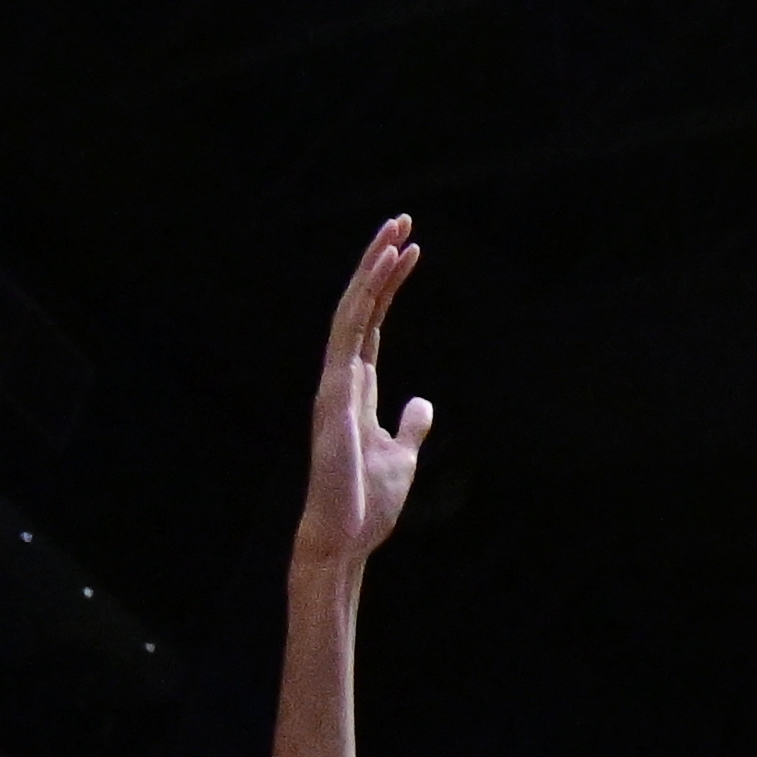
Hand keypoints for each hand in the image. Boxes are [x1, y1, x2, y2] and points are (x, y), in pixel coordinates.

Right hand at [296, 219, 431, 575]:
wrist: (347, 536)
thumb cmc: (369, 502)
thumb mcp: (403, 456)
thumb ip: (410, 426)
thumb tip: (422, 403)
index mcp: (357, 387)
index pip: (374, 323)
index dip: (389, 286)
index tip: (411, 250)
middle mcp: (340, 376)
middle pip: (361, 306)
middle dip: (379, 262)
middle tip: (402, 220)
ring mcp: (334, 382)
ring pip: (352, 311)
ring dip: (373, 270)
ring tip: (396, 233)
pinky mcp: (333, 394)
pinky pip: (348, 337)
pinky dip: (365, 303)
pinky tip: (381, 274)